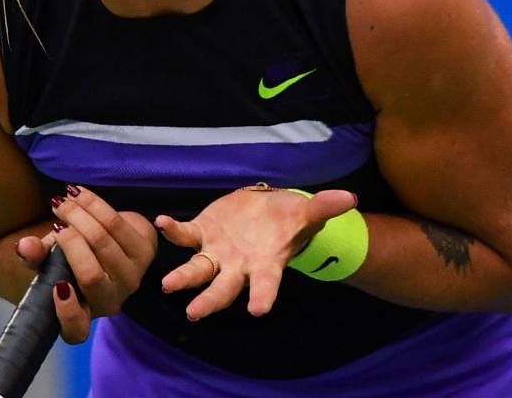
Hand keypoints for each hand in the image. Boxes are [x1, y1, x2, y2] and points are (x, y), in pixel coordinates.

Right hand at [16, 185, 156, 343]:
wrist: (113, 241)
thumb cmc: (75, 258)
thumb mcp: (51, 261)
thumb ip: (36, 258)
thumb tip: (25, 246)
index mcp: (85, 314)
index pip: (77, 329)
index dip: (68, 312)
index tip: (58, 286)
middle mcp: (111, 302)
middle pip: (90, 274)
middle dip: (69, 241)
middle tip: (52, 219)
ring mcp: (132, 278)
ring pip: (104, 241)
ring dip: (80, 215)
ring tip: (62, 200)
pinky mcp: (146, 252)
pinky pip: (117, 224)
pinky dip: (94, 206)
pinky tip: (79, 194)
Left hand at [155, 187, 356, 320]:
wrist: (265, 208)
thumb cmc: (287, 218)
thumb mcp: (305, 213)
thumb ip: (322, 208)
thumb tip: (349, 198)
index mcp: (265, 265)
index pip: (266, 286)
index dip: (262, 297)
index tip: (258, 311)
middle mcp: (238, 265)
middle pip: (223, 289)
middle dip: (209, 301)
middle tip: (195, 313)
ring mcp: (216, 252)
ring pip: (197, 270)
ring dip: (182, 277)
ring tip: (168, 285)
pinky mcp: (201, 233)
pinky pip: (185, 235)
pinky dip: (174, 231)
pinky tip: (162, 223)